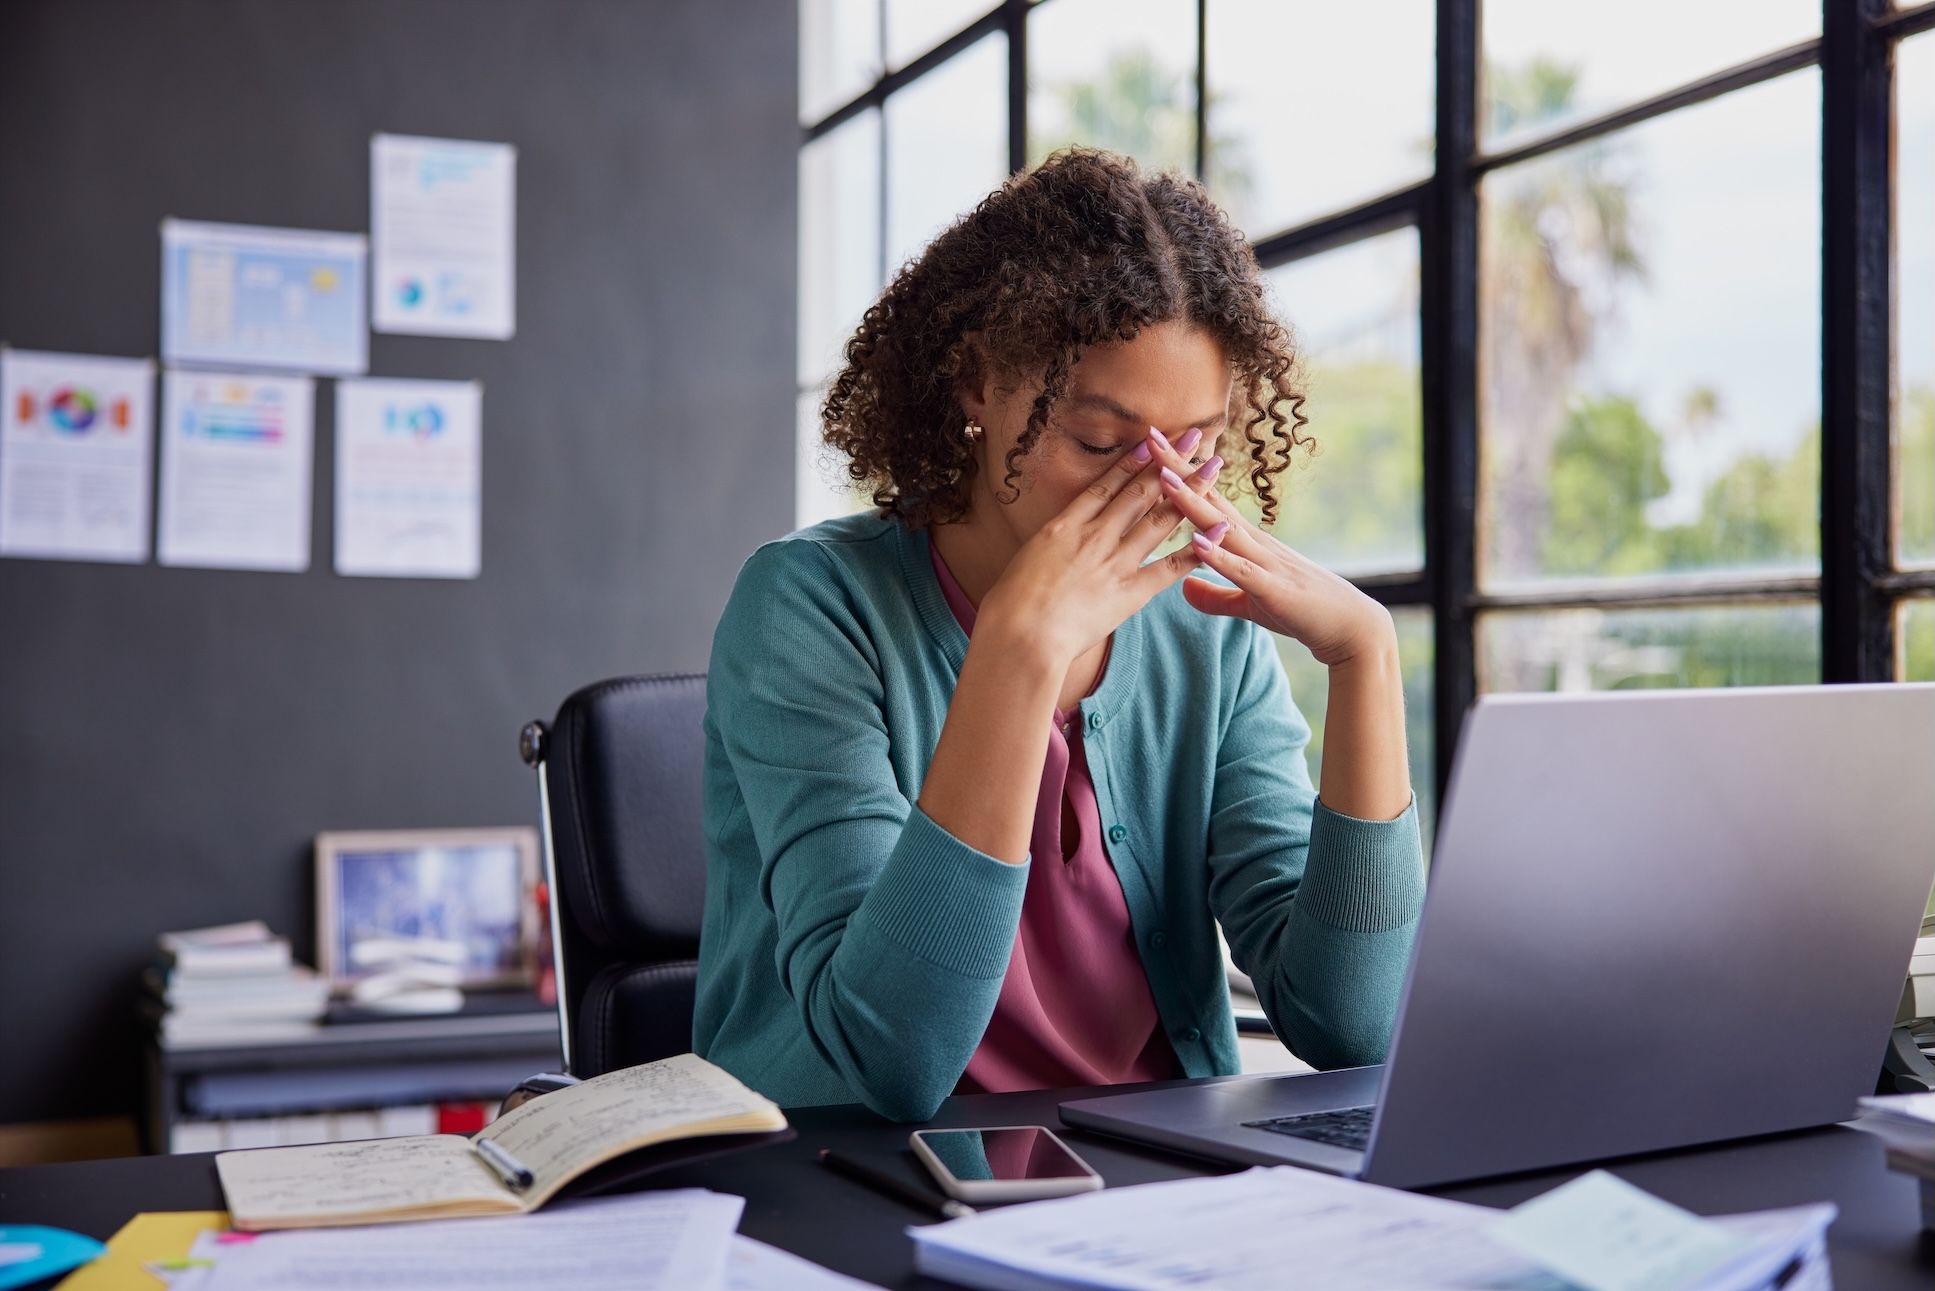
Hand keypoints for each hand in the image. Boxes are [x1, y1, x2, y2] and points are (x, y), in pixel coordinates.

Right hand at [978, 426, 1223, 665]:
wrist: (1020, 634)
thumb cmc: (1010, 604)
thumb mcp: (1025, 561)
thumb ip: (1049, 547)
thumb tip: (1055, 539)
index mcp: (1065, 526)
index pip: (1106, 486)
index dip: (1132, 461)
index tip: (1152, 440)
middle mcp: (1095, 536)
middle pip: (1139, 492)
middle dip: (1168, 462)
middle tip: (1192, 438)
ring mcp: (1115, 562)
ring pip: (1159, 519)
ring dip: (1190, 492)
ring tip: (1212, 469)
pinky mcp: (1130, 592)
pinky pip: (1169, 566)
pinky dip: (1196, 547)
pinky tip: (1218, 530)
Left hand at [1159, 468, 1396, 667]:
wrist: (1351, 628)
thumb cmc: (1303, 612)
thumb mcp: (1251, 603)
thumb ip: (1216, 594)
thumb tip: (1183, 588)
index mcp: (1247, 544)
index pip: (1208, 501)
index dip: (1181, 474)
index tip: (1154, 448)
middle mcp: (1255, 543)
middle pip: (1210, 502)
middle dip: (1180, 471)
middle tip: (1151, 437)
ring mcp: (1265, 563)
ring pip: (1222, 528)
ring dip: (1193, 504)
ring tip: (1165, 479)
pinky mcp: (1273, 589)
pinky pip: (1241, 571)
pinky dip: (1218, 556)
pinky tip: (1197, 542)